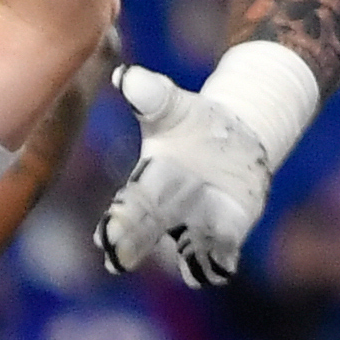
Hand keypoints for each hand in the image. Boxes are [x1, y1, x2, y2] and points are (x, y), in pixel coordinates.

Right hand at [101, 67, 281, 285]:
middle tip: (117, 260)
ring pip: (185, 254)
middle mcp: (166, 212)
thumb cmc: (191, 121)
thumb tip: (126, 76)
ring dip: (185, 259)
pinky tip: (223, 262)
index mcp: (146, 182)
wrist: (233, 138)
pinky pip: (220, 258)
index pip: (127, 204)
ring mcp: (196, 226)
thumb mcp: (171, 105)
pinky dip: (220, 262)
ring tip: (188, 259)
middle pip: (144, 233)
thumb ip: (149, 94)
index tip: (105, 235)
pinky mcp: (227, 235)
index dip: (116, 220)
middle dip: (132, 245)